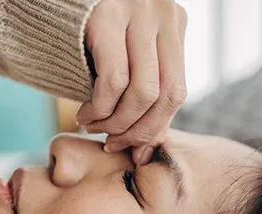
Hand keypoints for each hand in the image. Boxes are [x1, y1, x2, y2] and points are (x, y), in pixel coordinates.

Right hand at [77, 0, 187, 164]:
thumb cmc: (86, 33)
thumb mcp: (126, 56)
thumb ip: (143, 93)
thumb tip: (148, 149)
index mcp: (173, 23)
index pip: (177, 91)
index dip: (155, 129)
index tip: (135, 151)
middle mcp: (163, 14)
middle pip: (167, 94)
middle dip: (138, 131)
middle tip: (112, 143)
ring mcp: (137, 13)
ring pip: (143, 92)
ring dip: (116, 122)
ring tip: (93, 127)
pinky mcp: (106, 16)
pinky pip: (114, 80)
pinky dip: (100, 108)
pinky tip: (84, 113)